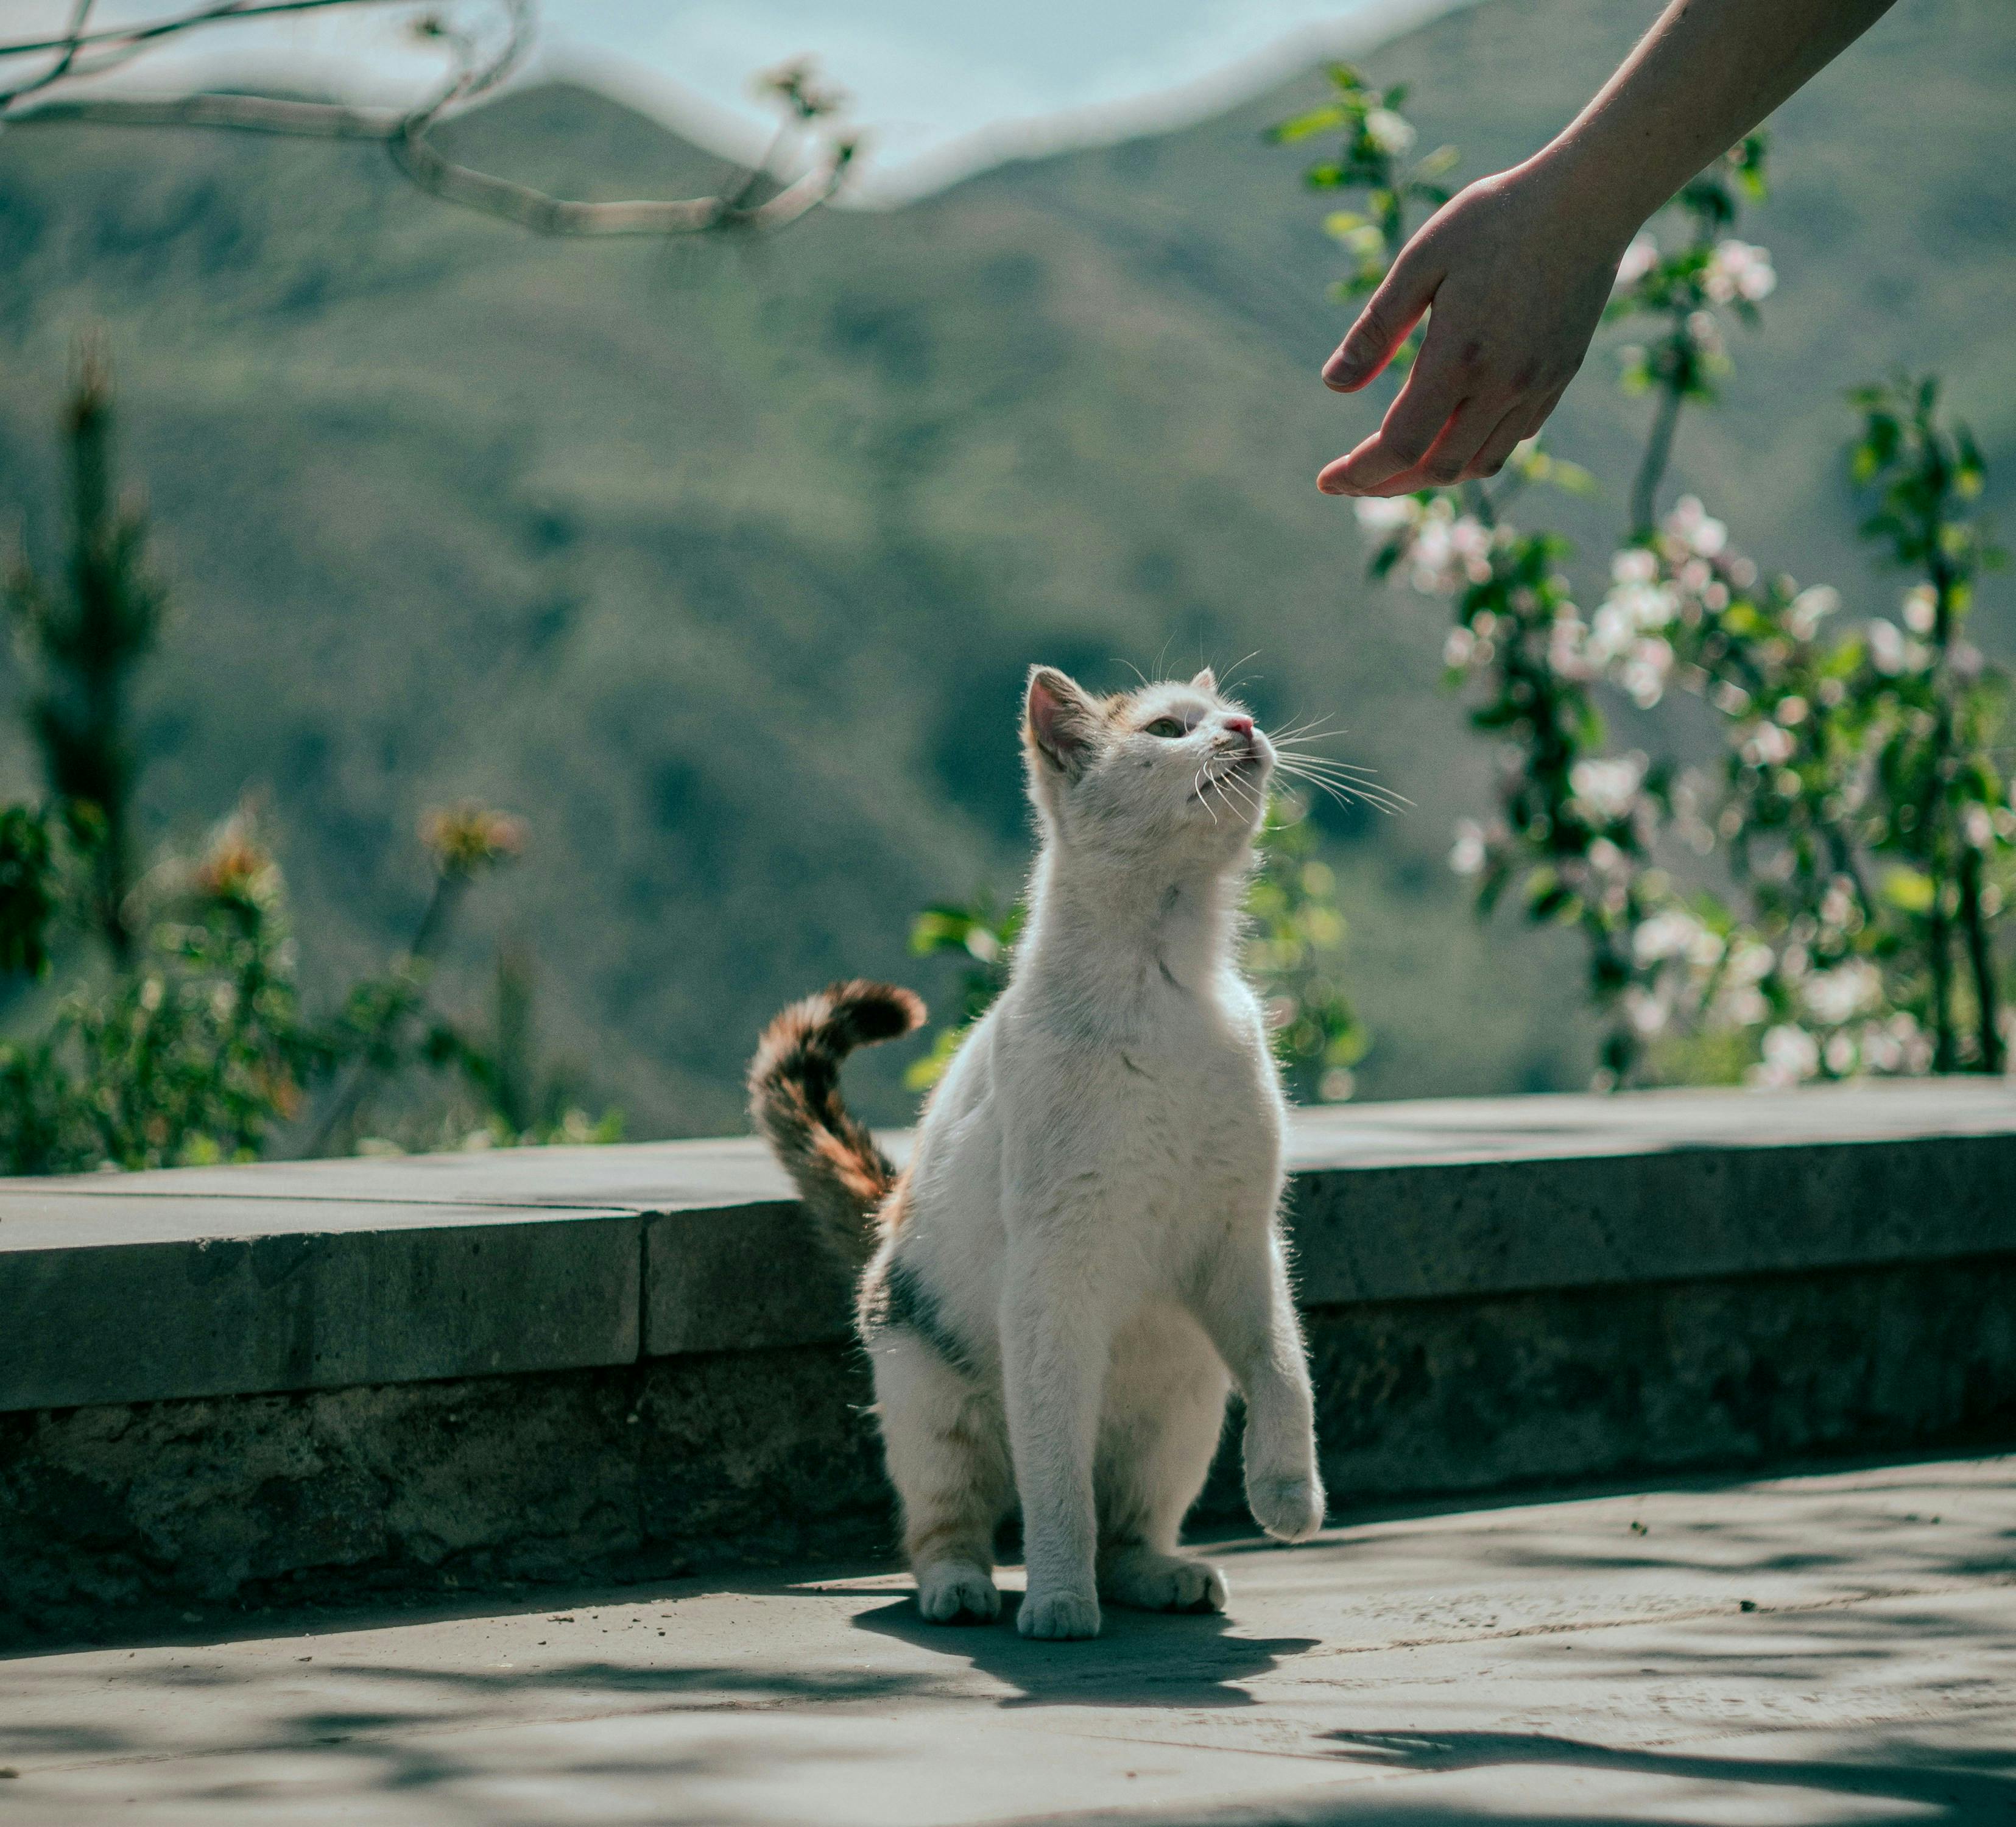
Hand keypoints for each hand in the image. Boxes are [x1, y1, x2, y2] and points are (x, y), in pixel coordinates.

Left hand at [1317, 160, 1629, 496]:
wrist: (1589, 198)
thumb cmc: (1496, 218)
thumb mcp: (1421, 260)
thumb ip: (1376, 328)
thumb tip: (1333, 382)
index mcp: (1460, 357)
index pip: (1402, 447)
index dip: (1360, 474)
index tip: (1326, 480)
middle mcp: (1503, 385)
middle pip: (1438, 469)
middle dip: (1388, 484)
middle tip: (1352, 479)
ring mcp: (1537, 386)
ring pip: (1480, 463)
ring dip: (1433, 475)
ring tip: (1396, 466)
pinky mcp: (1559, 378)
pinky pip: (1513, 437)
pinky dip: (1474, 450)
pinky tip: (1451, 434)